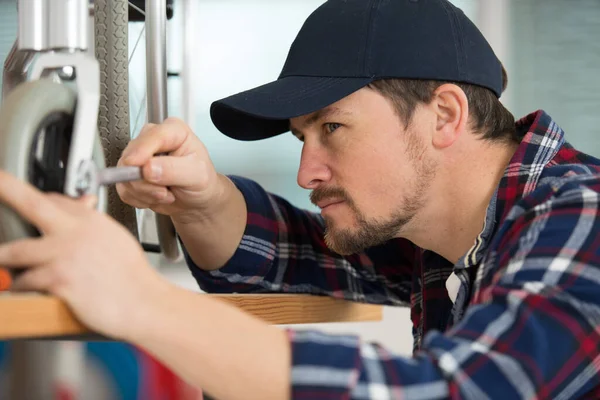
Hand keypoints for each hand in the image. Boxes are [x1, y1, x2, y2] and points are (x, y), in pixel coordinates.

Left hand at [0, 170, 169, 339]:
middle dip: (6, 189)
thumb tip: (84, 207)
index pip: (54, 200)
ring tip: (0, 261)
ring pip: (17, 250)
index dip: (35, 201)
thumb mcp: (117, 240)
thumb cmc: (133, 277)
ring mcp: (65, 254)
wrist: (144, 303)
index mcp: (91, 220)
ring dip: (3, 258)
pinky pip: (25, 280)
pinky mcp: (59, 279)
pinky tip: (23, 289)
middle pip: (31, 203)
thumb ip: (94, 223)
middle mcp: (76, 232)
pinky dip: (20, 286)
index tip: (23, 201)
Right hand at [117, 117, 223, 222]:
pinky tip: (155, 197)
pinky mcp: (130, 173)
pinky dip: (139, 198)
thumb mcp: (197, 175)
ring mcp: (139, 156)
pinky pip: (123, 188)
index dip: (143, 152)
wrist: (197, 201)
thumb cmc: (202, 182)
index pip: (152, 135)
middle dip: (147, 181)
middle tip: (165, 191)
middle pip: (132, 156)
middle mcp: (152, 140)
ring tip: (165, 194)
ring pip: (124, 174)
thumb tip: (148, 168)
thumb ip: (173, 170)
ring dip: (145, 192)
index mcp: (173, 131)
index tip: (143, 169)